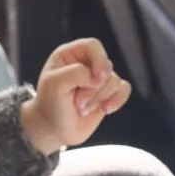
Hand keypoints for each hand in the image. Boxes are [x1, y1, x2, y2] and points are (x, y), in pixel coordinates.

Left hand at [20, 38, 131, 154]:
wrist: (54, 129)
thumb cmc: (50, 103)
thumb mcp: (55, 84)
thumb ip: (78, 73)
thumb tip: (100, 76)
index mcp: (70, 55)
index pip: (92, 46)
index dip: (98, 59)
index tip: (96, 78)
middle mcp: (85, 63)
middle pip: (106, 65)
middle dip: (95, 87)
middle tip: (78, 101)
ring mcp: (98, 78)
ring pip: (115, 80)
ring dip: (100, 98)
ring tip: (82, 108)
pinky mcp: (108, 93)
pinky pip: (124, 89)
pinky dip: (117, 100)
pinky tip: (105, 109)